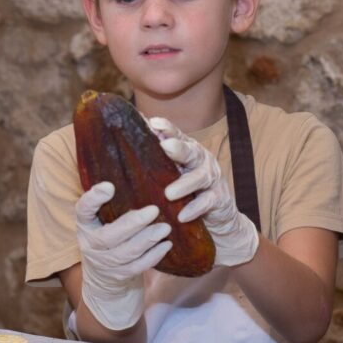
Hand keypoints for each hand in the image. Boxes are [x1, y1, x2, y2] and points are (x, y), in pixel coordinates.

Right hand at [75, 182, 172, 329]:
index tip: (109, 186)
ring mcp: (104, 263)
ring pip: (126, 253)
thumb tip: (140, 172)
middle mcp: (90, 244)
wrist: (103, 278)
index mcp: (85, 224)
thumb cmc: (109, 236)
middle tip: (154, 210)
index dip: (93, 199)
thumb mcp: (102, 219)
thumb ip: (114, 203)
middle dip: (133, 224)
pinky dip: (153, 256)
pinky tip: (166, 244)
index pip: (83, 210)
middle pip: (109, 236)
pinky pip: (137, 267)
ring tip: (165, 228)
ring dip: (147, 240)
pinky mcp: (119, 276)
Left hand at [148, 117, 258, 266]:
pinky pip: (207, 202)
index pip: (176, 135)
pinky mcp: (219, 199)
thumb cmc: (187, 193)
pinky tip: (182, 216)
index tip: (153, 123)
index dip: (167, 128)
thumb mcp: (170, 174)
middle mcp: (201, 160)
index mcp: (187, 151)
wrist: (218, 220)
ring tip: (169, 193)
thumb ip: (154, 161)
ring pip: (200, 177)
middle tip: (165, 146)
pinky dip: (195, 208)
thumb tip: (123, 144)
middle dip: (178, 148)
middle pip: (191, 151)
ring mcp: (212, 179)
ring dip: (185, 184)